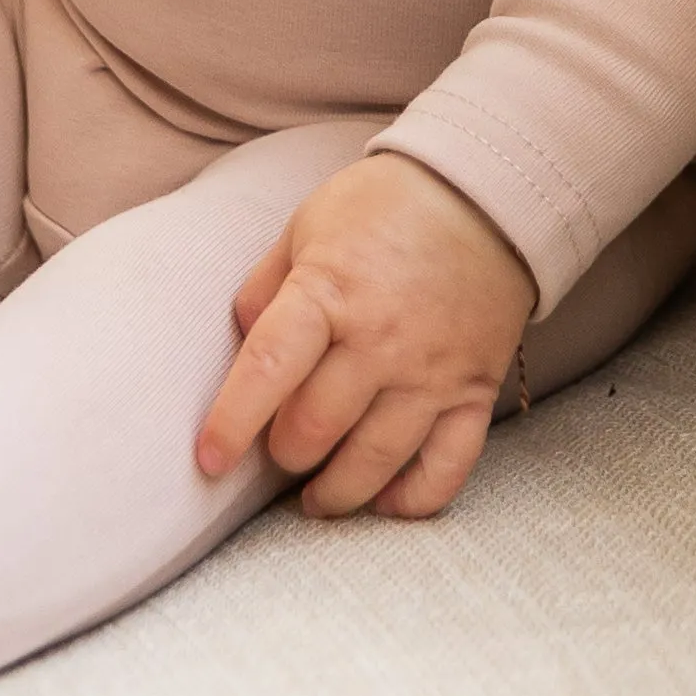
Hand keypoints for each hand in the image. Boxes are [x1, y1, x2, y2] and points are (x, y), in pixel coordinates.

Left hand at [195, 153, 535, 519]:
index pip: (269, 368)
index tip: (210, 460)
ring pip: (374, 461)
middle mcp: (380, 339)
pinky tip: (383, 502)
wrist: (485, 193)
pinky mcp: (475, 392)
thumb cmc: (384, 206)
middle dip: (285, 453)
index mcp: (328, 291)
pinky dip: (412, 500)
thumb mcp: (309, 225)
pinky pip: (446, 468)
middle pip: (315, 427)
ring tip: (315, 499)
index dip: (232, 422)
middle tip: (278, 451)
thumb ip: (268, 286)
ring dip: (336, 492)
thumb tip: (241, 338)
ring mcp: (431, 372)